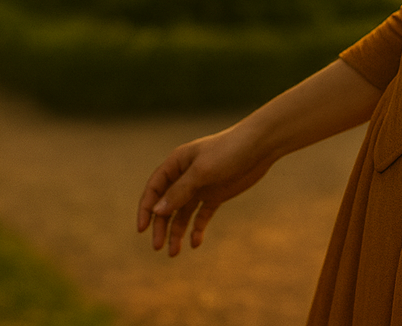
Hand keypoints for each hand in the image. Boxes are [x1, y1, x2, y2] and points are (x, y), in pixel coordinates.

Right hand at [136, 124, 276, 255]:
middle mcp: (185, 176)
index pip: (154, 188)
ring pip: (183, 213)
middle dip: (161, 226)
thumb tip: (157, 211)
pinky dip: (197, 229)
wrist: (259, 147)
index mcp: (176, 164)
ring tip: (174, 253)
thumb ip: (180, 191)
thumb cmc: (228, 151)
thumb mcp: (202, 172)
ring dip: (177, 231)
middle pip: (166, 204)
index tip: (142, 229)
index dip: (146, 209)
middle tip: (158, 247)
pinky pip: (201, 215)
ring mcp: (201, 186)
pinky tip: (195, 244)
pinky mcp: (216, 195)